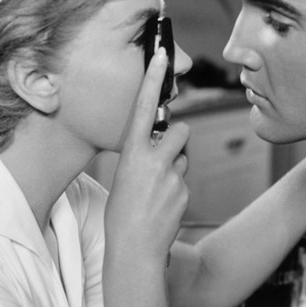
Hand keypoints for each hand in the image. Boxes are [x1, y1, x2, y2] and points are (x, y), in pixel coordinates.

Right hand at [104, 48, 189, 264]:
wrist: (134, 251)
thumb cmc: (120, 215)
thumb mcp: (122, 177)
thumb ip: (140, 156)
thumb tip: (157, 146)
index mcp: (132, 153)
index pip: (144, 108)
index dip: (153, 80)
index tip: (161, 55)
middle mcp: (154, 160)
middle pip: (180, 130)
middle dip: (176, 138)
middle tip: (162, 156)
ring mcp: (173, 177)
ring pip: (183, 157)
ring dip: (175, 165)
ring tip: (156, 189)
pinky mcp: (185, 192)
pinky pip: (184, 180)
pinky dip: (176, 188)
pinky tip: (162, 205)